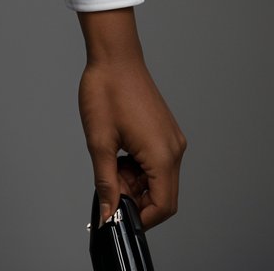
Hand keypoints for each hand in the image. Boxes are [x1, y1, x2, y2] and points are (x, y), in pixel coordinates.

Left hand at [77, 9, 186, 229]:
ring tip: (111, 163)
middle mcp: (174, 149)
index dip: (141, 218)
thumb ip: (106, 183)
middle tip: (110, 184)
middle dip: (136, 198)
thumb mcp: (100, 142)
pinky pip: (158, 162)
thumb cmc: (107, 91)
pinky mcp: (165, 131)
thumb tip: (108, 214)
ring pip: (159, 179)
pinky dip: (139, 166)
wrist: (114, 56)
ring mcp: (172, 139)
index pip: (164, 206)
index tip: (118, 215)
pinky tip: (120, 152)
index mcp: (162, 155)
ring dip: (136, 181)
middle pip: (163, 195)